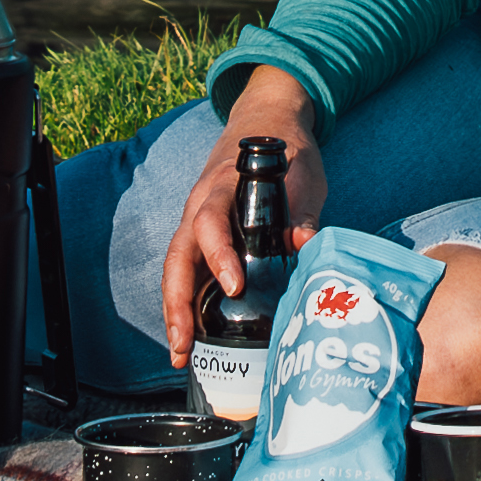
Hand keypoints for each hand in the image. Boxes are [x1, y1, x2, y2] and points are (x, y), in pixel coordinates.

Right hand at [151, 65, 325, 367]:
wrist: (268, 125)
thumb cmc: (287, 154)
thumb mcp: (304, 175)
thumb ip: (304, 210)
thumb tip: (306, 244)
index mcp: (223, 187)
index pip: (210, 222)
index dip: (219, 255)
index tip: (234, 287)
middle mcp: (200, 207)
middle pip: (178, 257)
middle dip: (178, 303)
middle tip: (183, 345)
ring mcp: (196, 224)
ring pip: (176, 270)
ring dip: (175, 312)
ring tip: (180, 355)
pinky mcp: (202, 239)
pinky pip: (186, 273)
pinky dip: (185, 306)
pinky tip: (191, 340)